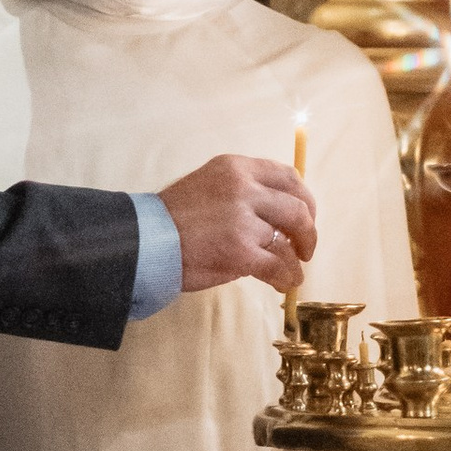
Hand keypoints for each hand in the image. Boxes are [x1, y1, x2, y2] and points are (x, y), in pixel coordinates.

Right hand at [158, 154, 315, 296]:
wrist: (142, 241)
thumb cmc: (172, 220)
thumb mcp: (209, 187)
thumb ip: (243, 195)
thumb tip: (279, 220)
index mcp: (235, 167)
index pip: (288, 176)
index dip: (305, 199)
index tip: (306, 216)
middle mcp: (242, 187)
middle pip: (297, 208)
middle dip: (308, 232)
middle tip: (305, 248)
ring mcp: (242, 219)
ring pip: (288, 240)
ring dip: (295, 261)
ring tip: (293, 273)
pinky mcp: (240, 250)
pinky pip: (277, 265)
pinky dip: (285, 276)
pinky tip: (283, 283)